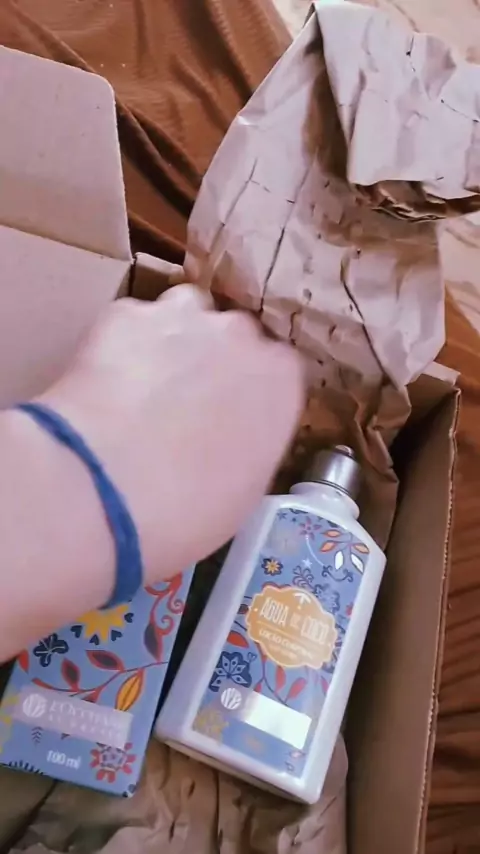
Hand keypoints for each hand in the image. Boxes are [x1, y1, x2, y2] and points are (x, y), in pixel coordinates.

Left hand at [40, 286, 304, 580]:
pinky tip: (105, 383)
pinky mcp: (125, 313)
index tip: (232, 415)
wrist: (106, 490)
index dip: (251, 391)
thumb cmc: (188, 510)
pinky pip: (131, 323)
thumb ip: (252, 441)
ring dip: (173, 339)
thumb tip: (230, 436)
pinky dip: (120, 345)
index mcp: (282, 380)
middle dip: (215, 361)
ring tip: (145, 384)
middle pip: (235, 335)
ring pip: (184, 313)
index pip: (279, 369)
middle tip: (184, 404)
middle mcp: (242, 334)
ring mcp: (183, 317)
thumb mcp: (246, 487)